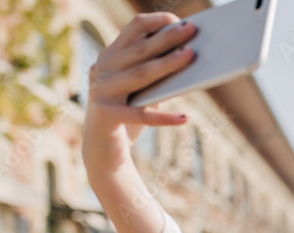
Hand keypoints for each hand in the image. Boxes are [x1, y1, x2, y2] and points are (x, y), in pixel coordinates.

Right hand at [81, 12, 196, 180]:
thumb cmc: (129, 116)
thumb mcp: (144, 92)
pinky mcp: (105, 115)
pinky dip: (164, 117)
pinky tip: (185, 118)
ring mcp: (101, 91)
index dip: (157, 23)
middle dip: (167, 38)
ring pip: (140, 75)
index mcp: (111, 57)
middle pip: (140, 50)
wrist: (103, 151)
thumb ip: (158, 75)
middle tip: (192, 30)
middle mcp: (102, 70)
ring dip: (167, 65)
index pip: (133, 29)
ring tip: (191, 57)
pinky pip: (140, 115)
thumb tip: (191, 59)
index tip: (181, 21)